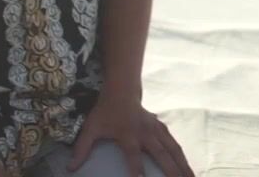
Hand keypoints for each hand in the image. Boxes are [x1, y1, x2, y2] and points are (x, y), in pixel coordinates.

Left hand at [69, 95, 193, 176]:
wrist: (121, 90)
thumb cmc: (105, 112)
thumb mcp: (90, 128)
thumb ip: (81, 149)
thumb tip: (70, 168)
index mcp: (128, 134)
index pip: (133, 155)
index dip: (136, 169)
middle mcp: (146, 133)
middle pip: (161, 154)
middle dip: (172, 171)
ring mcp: (156, 129)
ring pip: (173, 149)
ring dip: (183, 165)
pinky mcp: (162, 127)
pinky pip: (175, 144)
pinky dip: (182, 157)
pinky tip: (188, 168)